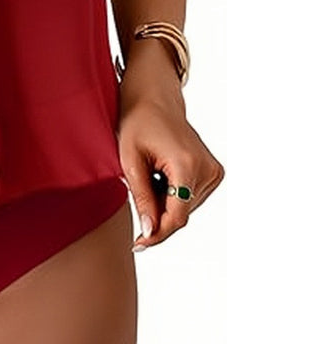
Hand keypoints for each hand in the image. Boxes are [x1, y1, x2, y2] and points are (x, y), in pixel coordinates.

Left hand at [117, 66, 224, 251]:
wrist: (154, 99)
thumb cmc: (137, 123)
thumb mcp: (129, 160)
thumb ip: (141, 197)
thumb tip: (150, 231)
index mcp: (186, 164)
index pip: (176, 215)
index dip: (157, 233)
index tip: (139, 244)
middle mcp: (207, 169)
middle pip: (181, 213)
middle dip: (156, 215)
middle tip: (134, 196)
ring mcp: (213, 171)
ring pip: (185, 208)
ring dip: (163, 203)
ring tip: (148, 175)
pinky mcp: (213, 172)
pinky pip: (190, 198)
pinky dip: (172, 195)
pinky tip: (159, 175)